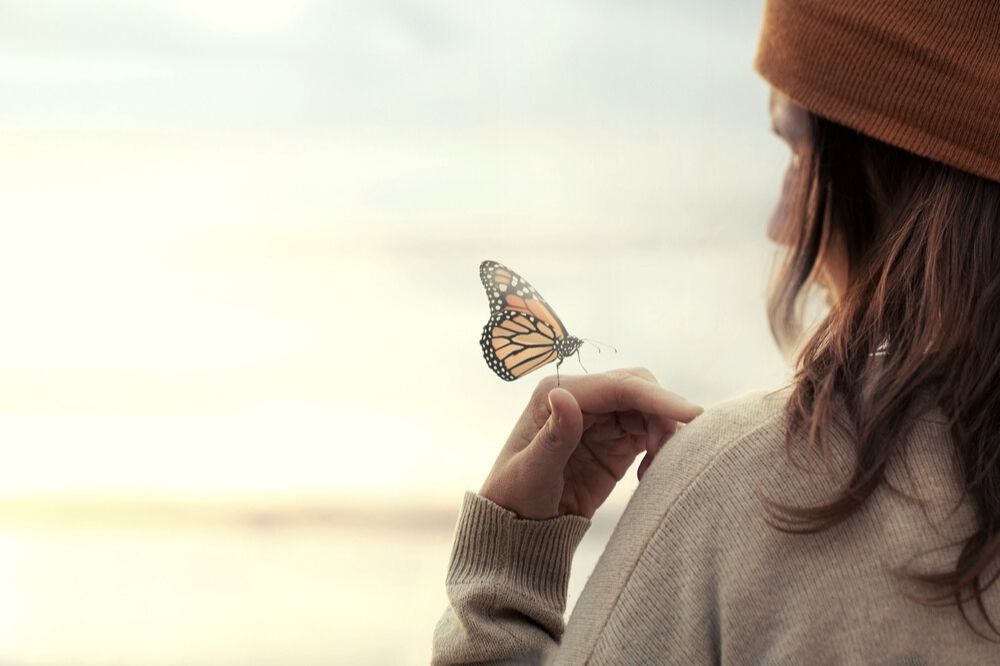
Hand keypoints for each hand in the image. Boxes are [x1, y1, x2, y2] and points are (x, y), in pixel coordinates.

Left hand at [479, 368, 702, 519]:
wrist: (521, 528)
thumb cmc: (515, 499)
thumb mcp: (531, 473)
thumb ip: (553, 437)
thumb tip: (562, 395)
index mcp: (557, 394)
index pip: (617, 386)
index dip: (657, 397)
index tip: (692, 415)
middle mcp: (581, 398)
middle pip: (639, 388)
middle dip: (662, 413)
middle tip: (667, 454)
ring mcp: (600, 419)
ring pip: (649, 409)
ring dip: (664, 433)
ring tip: (654, 471)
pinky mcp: (616, 441)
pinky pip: (651, 432)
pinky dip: (661, 448)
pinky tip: (649, 475)